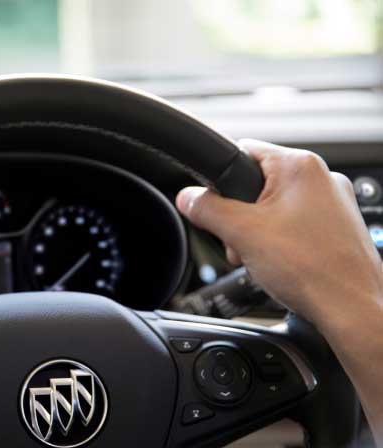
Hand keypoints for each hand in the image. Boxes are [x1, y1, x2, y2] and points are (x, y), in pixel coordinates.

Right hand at [175, 139, 382, 328]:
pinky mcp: (337, 228)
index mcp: (300, 166)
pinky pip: (294, 226)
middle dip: (239, 216)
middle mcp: (322, 178)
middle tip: (241, 241)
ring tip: (262, 257)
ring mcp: (333, 204)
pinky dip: (279, 243)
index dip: (221, 179)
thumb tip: (188, 198)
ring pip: (274, 208)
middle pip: (256, 185)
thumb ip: (207, 209)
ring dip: (257, 232)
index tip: (214, 203)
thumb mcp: (241, 233)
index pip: (242, 151)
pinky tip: (280, 264)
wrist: (352, 310)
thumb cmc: (314, 269)